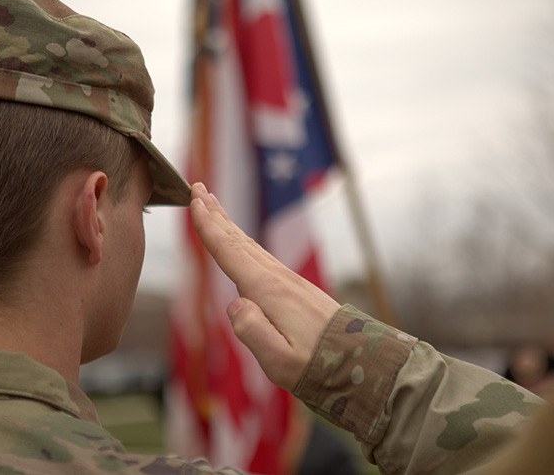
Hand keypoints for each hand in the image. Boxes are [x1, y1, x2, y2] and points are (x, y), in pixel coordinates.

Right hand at [189, 182, 340, 390]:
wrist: (359, 363)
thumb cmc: (316, 366)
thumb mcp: (280, 361)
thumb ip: (253, 332)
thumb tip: (234, 303)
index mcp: (268, 291)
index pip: (230, 252)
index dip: (209, 227)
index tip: (194, 201)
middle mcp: (277, 278)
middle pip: (238, 240)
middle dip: (216, 214)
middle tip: (198, 187)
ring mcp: (288, 281)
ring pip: (250, 245)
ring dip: (229, 224)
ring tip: (213, 205)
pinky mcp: (295, 289)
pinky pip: (260, 256)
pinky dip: (243, 241)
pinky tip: (241, 243)